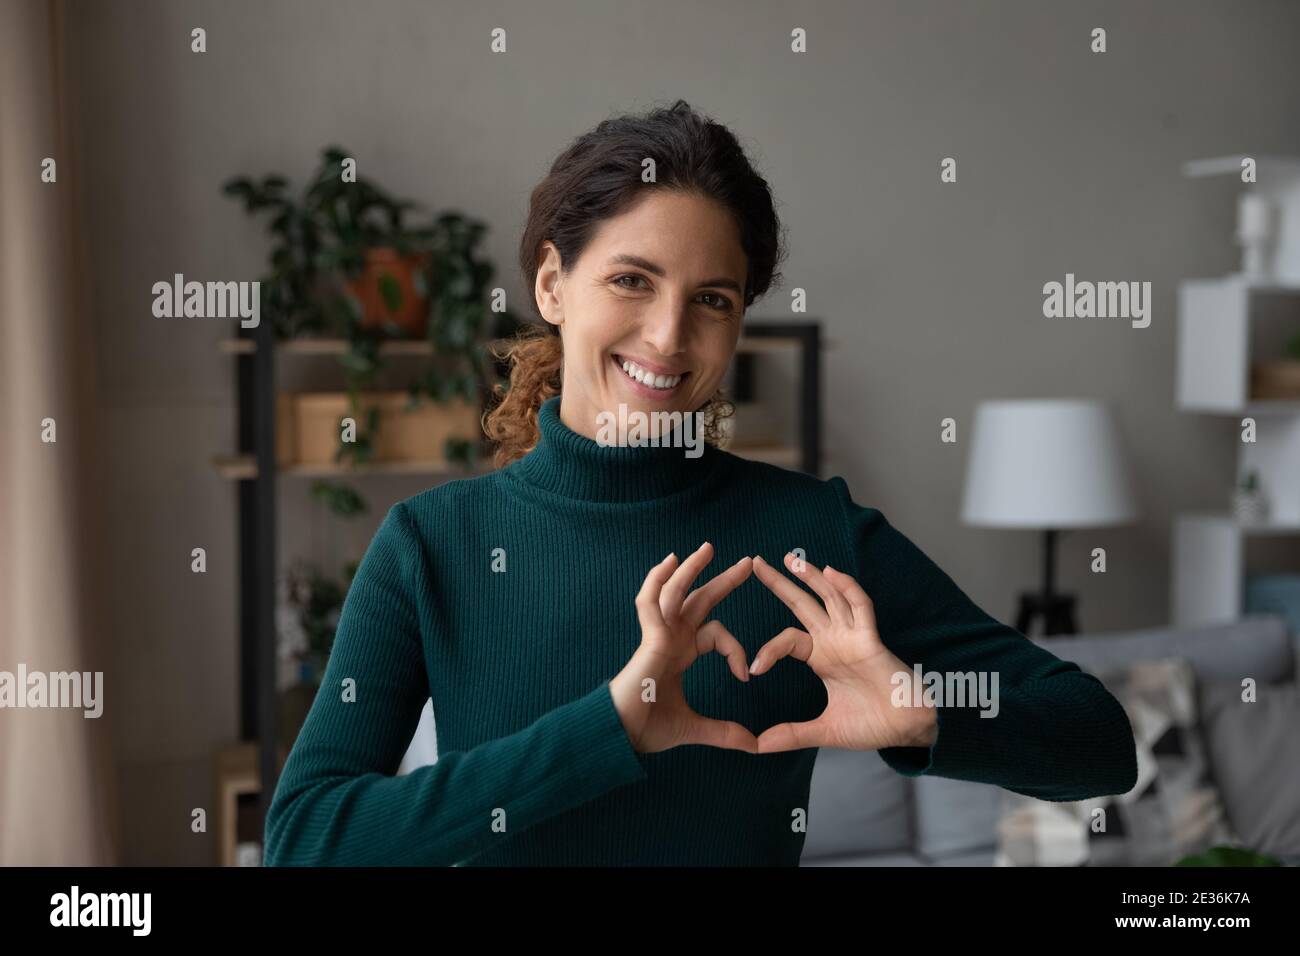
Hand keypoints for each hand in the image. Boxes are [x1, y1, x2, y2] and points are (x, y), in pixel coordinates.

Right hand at [610, 543, 757, 754]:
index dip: (736, 650)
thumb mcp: (695, 728)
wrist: (621, 735)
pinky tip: (671, 562)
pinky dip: (657, 580)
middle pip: (700, 600)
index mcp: (682, 653)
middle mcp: (671, 638)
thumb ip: (723, 732)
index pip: (715, 633)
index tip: (745, 676)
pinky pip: (649, 602)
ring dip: (691, 569)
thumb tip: (754, 745)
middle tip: (748, 563)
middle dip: (723, 581)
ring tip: (709, 548)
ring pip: (676, 592)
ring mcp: (658, 635)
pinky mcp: (649, 638)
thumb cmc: (648, 728)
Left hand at [748, 553, 937, 754]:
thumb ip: (791, 734)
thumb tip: (757, 747)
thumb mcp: (824, 731)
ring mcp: (853, 637)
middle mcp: (834, 641)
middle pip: (802, 604)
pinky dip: (847, 589)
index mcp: (821, 658)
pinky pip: (861, 607)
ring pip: (830, 598)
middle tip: (755, 563)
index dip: (768, 650)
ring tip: (789, 559)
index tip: (752, 669)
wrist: (906, 732)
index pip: (787, 640)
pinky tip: (832, 573)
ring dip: (811, 577)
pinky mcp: (872, 639)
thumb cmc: (873, 725)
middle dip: (780, 584)